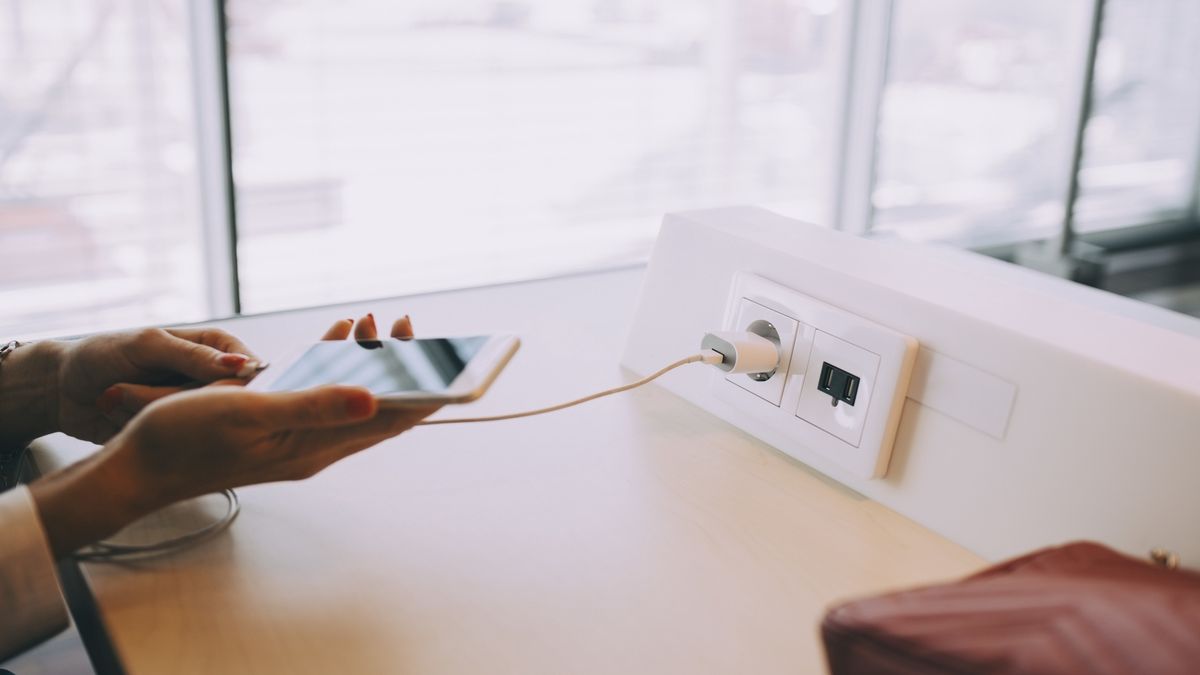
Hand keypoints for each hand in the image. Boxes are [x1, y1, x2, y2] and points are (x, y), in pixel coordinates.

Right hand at [29, 314, 434, 556]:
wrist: (139, 465)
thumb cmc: (186, 440)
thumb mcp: (250, 413)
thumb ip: (313, 406)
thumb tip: (375, 399)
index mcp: (317, 447)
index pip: (390, 422)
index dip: (424, 391)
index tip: (444, 355)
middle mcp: (317, 446)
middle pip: (379, 408)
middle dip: (402, 367)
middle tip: (406, 323)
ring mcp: (299, 437)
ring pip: (352, 397)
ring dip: (368, 361)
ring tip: (374, 321)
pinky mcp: (281, 424)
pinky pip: (322, 393)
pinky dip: (335, 363)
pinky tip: (339, 336)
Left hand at [53, 327, 260, 442]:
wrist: (59, 389)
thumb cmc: (101, 354)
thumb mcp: (146, 346)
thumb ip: (193, 356)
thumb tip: (241, 365)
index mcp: (211, 347)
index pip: (249, 368)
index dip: (235, 385)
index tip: (202, 391)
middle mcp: (206, 379)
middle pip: (220, 400)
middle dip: (170, 397)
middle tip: (133, 387)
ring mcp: (188, 407)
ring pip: (193, 422)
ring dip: (146, 411)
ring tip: (117, 396)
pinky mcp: (170, 432)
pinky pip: (170, 439)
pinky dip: (138, 427)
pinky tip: (118, 415)